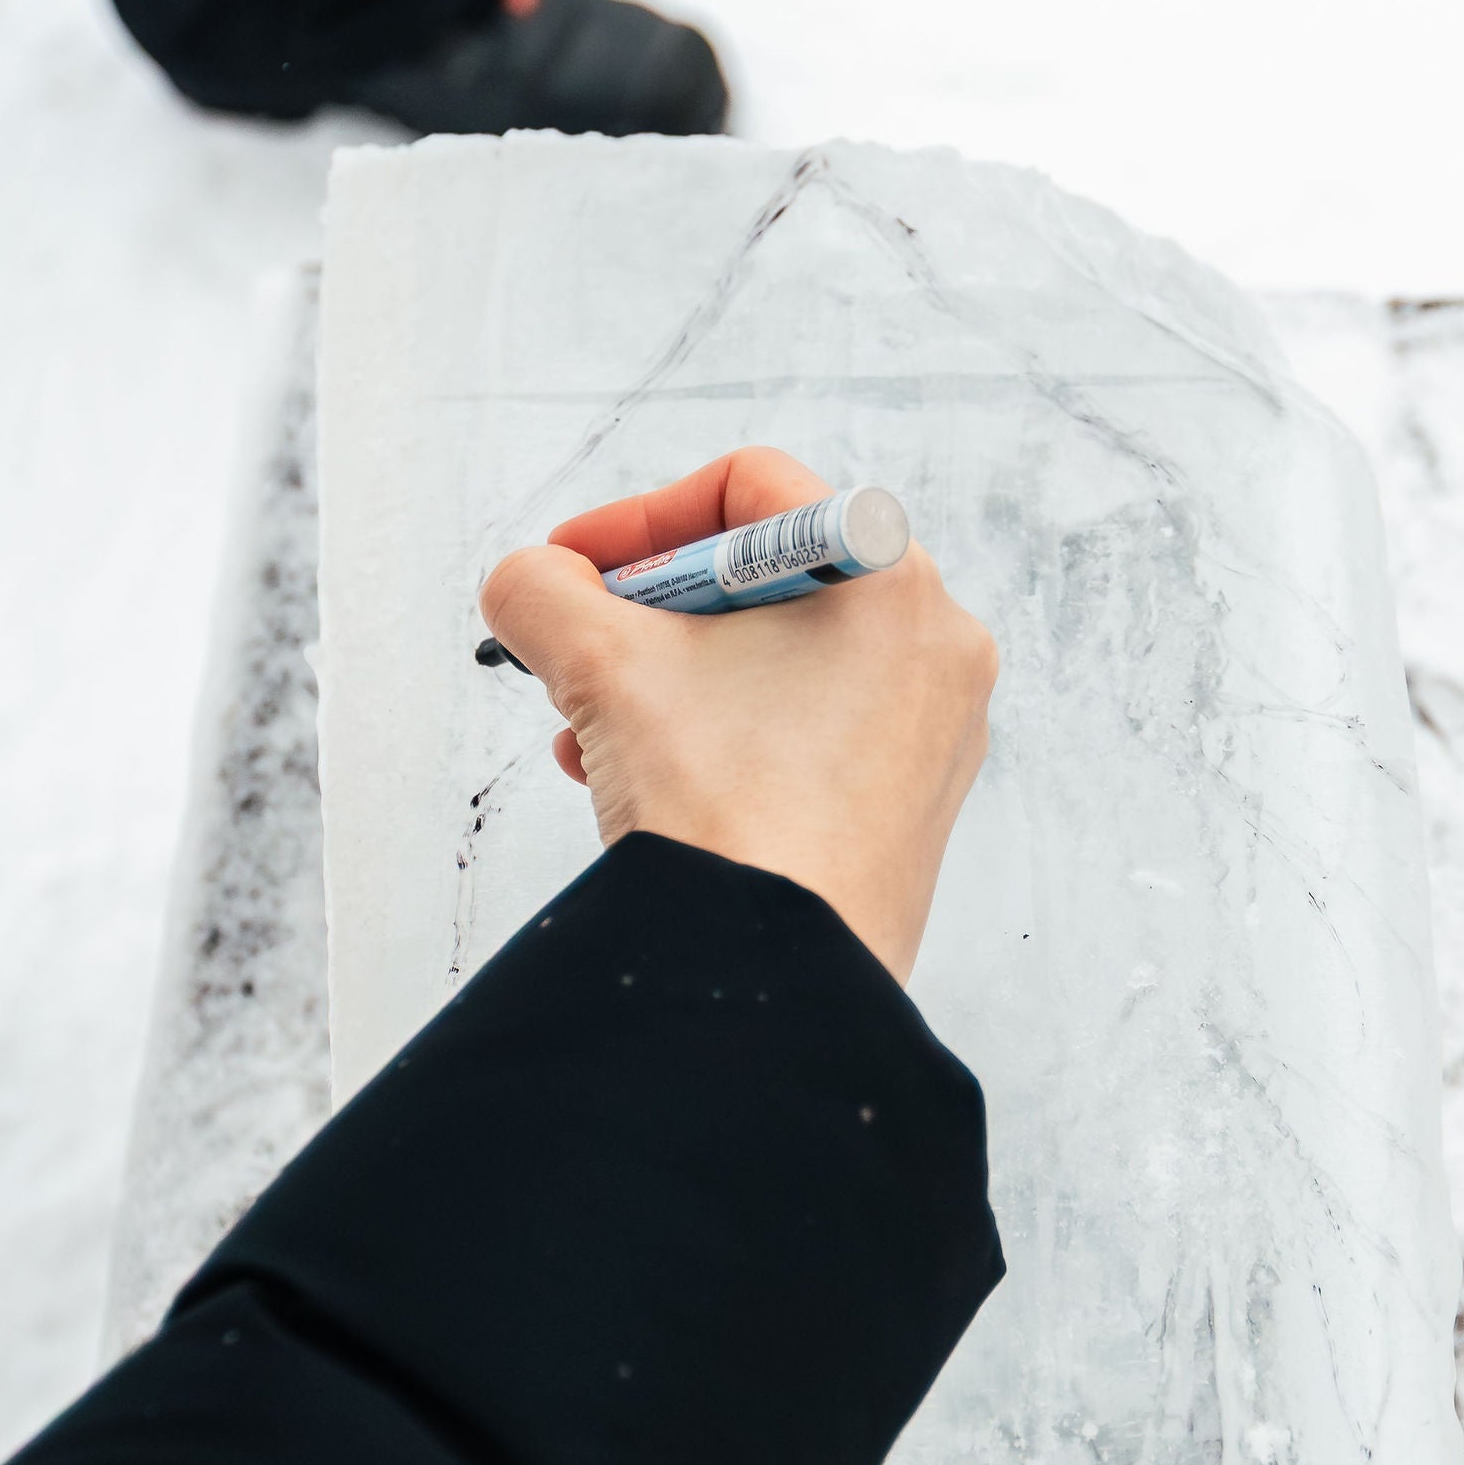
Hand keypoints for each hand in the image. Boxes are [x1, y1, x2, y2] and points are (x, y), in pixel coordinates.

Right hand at [478, 448, 996, 982]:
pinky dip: (724, 738)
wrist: (775, 972)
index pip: (751, 492)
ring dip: (671, 684)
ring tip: (593, 731)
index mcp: (890, 578)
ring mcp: (932, 733)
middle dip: (650, 615)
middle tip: (582, 649)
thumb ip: (544, 591)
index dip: (639, 518)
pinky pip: (807, 736)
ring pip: (779, 666)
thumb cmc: (727, 811)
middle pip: (766, 581)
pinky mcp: (909, 807)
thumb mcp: (603, 666)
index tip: (571, 566)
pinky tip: (644, 784)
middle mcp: (933, 647)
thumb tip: (530, 582)